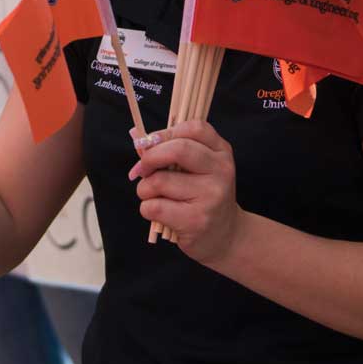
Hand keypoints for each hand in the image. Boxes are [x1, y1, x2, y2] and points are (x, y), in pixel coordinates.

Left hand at [130, 121, 242, 266]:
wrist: (225, 236)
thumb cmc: (203, 196)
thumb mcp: (199, 168)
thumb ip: (174, 150)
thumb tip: (137, 139)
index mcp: (221, 152)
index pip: (193, 128)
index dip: (165, 133)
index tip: (151, 143)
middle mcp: (221, 171)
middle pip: (177, 150)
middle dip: (149, 158)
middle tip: (143, 169)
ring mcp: (211, 196)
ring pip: (159, 181)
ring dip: (144, 189)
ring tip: (154, 196)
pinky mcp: (196, 220)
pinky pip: (154, 206)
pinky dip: (147, 209)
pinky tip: (160, 213)